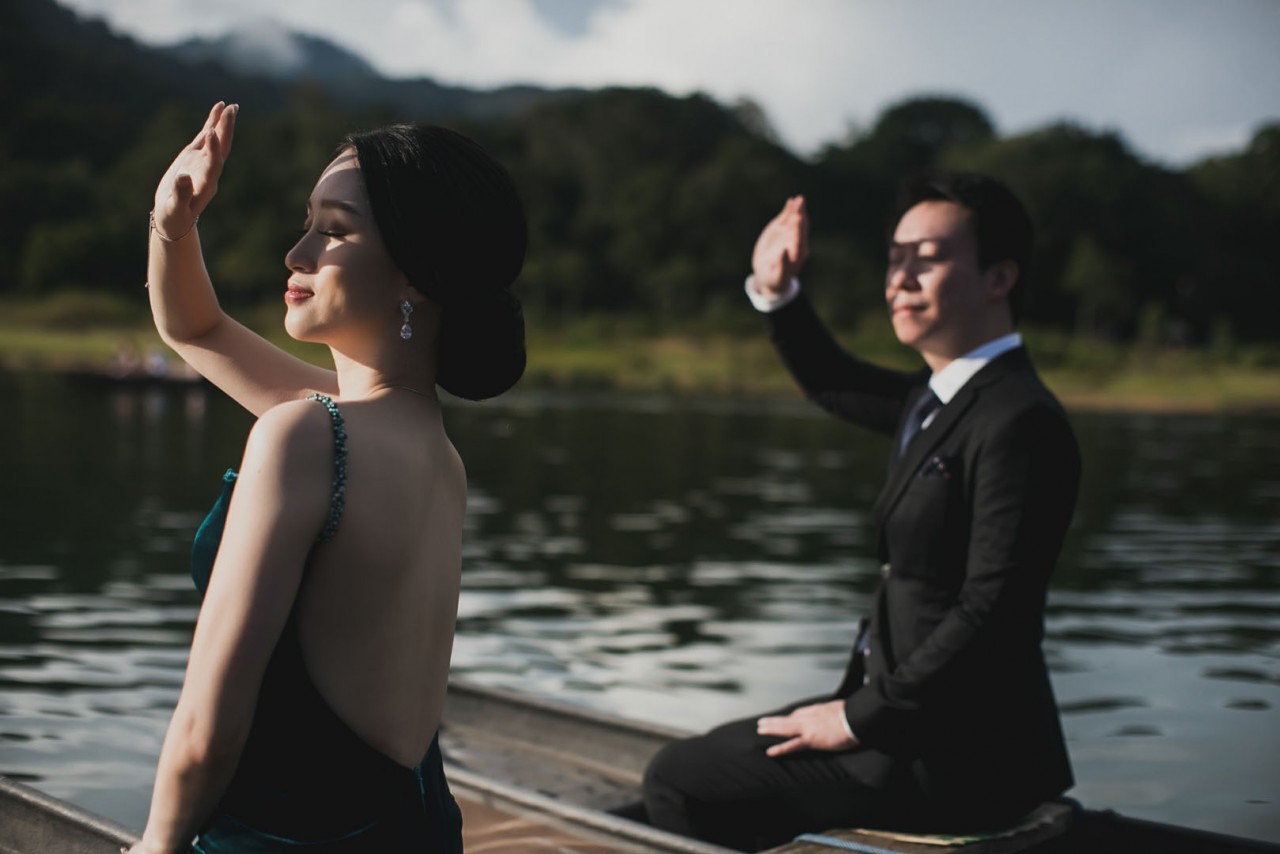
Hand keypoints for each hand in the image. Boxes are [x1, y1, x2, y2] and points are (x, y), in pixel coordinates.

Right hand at [153, 101, 237, 238]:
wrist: (174, 218)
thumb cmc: (174, 217)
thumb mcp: (175, 208)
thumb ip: (181, 194)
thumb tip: (184, 177)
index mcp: (206, 184)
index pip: (214, 164)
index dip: (213, 148)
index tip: (211, 132)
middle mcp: (209, 171)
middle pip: (221, 148)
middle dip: (226, 130)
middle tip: (232, 109)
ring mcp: (203, 162)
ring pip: (216, 140)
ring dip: (223, 123)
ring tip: (230, 105)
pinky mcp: (195, 157)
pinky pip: (205, 138)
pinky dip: (211, 123)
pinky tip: (218, 108)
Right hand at [750, 195, 808, 296]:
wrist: (770, 275)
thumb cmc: (775, 278)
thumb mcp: (778, 276)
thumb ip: (782, 265)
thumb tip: (784, 252)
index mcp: (797, 254)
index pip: (799, 239)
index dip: (798, 229)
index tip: (797, 219)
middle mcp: (795, 242)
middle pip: (800, 227)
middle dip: (800, 216)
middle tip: (800, 203)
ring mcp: (790, 235)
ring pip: (795, 220)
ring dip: (797, 210)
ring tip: (799, 199)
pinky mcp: (782, 230)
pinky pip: (787, 219)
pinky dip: (789, 210)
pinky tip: (791, 201)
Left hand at [757, 699, 857, 757]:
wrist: (856, 718)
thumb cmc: (853, 714)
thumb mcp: (840, 709)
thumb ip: (833, 712)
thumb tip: (838, 712)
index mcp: (816, 709)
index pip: (799, 713)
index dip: (790, 717)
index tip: (785, 719)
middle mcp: (808, 716)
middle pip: (787, 718)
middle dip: (774, 721)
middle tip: (762, 721)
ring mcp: (807, 728)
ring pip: (784, 728)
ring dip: (770, 729)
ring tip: (759, 729)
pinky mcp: (810, 739)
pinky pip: (792, 745)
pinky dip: (780, 749)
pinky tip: (770, 752)